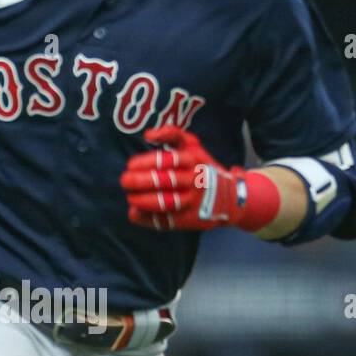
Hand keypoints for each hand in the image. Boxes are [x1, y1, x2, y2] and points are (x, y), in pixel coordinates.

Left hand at [120, 124, 279, 232]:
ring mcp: (193, 201)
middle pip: (165, 181)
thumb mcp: (194, 145)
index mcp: (193, 160)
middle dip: (140, 181)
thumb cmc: (202, 167)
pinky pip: (167, 221)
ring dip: (143, 201)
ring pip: (166, 202)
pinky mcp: (190, 219)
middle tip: (124, 181)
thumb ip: (173, 134)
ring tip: (130, 198)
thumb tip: (149, 134)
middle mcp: (194, 180)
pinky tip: (134, 214)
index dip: (145, 162)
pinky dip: (148, 219)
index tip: (130, 165)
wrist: (230, 197)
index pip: (167, 160)